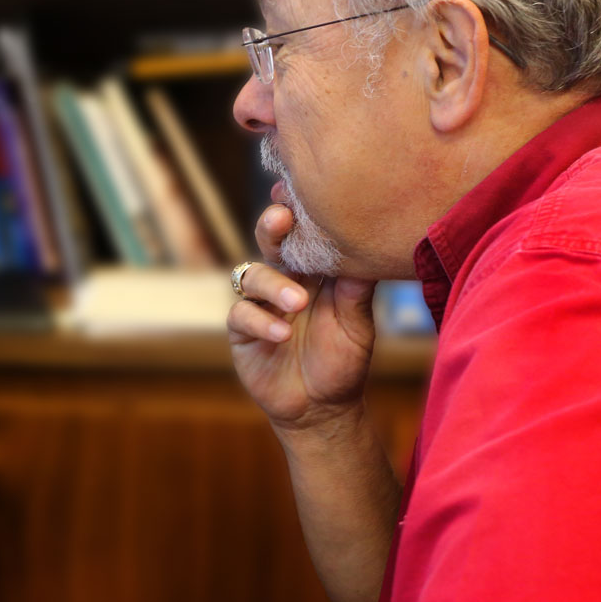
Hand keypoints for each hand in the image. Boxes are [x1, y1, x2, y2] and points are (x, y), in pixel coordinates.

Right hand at [227, 205, 377, 432]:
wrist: (322, 409)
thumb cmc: (344, 362)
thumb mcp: (358, 325)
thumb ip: (355, 291)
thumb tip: (361, 253)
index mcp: (314, 273)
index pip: (303, 235)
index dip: (298, 212)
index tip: (295, 192)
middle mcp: (284, 280)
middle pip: (270, 243)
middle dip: (272, 227)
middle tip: (281, 217)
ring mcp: (260, 304)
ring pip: (252, 274)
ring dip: (273, 284)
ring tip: (297, 303)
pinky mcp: (241, 330)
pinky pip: (241, 314)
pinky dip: (260, 321)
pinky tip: (281, 334)